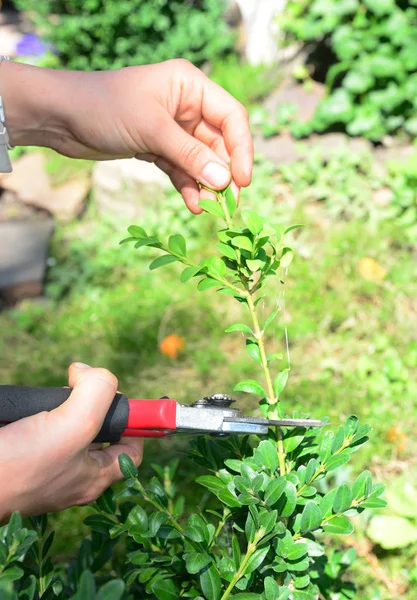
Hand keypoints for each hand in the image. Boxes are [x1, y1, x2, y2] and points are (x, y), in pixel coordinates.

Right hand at [0, 363, 142, 521]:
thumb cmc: (21, 464)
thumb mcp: (75, 425)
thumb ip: (98, 393)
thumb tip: (88, 373)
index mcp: (94, 477)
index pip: (132, 450)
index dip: (135, 423)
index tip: (120, 399)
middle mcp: (73, 474)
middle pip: (99, 432)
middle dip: (91, 406)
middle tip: (76, 393)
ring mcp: (45, 467)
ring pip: (66, 426)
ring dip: (59, 407)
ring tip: (48, 404)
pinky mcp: (21, 456)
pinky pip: (37, 428)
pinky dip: (35, 413)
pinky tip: (27, 411)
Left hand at [3, 59, 252, 212]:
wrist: (61, 117)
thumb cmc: (105, 108)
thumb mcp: (152, 130)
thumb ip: (190, 156)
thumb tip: (225, 181)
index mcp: (190, 86)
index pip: (231, 117)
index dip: (242, 149)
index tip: (242, 181)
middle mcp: (185, 105)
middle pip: (219, 142)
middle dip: (223, 173)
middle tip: (229, 204)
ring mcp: (172, 128)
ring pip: (201, 160)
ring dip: (206, 184)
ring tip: (210, 209)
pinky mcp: (157, 147)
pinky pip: (181, 169)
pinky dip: (188, 186)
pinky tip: (193, 205)